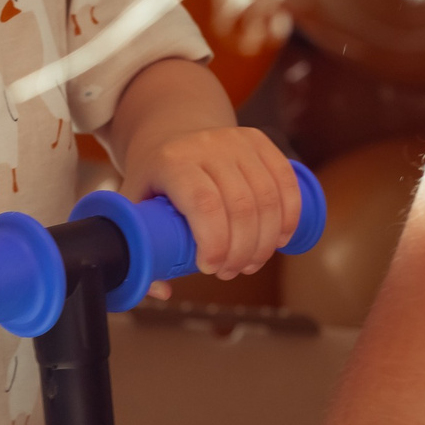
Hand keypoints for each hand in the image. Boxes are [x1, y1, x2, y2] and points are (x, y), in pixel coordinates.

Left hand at [123, 124, 304, 279]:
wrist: (172, 133)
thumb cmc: (154, 180)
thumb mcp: (135, 206)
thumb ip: (138, 249)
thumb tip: (163, 291)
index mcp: (172, 162)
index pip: (204, 204)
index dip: (215, 243)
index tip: (209, 268)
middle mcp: (207, 146)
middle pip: (241, 207)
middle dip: (242, 251)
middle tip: (230, 272)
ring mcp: (237, 140)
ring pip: (267, 198)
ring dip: (265, 241)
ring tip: (251, 263)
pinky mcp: (260, 141)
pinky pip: (285, 181)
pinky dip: (289, 215)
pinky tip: (279, 239)